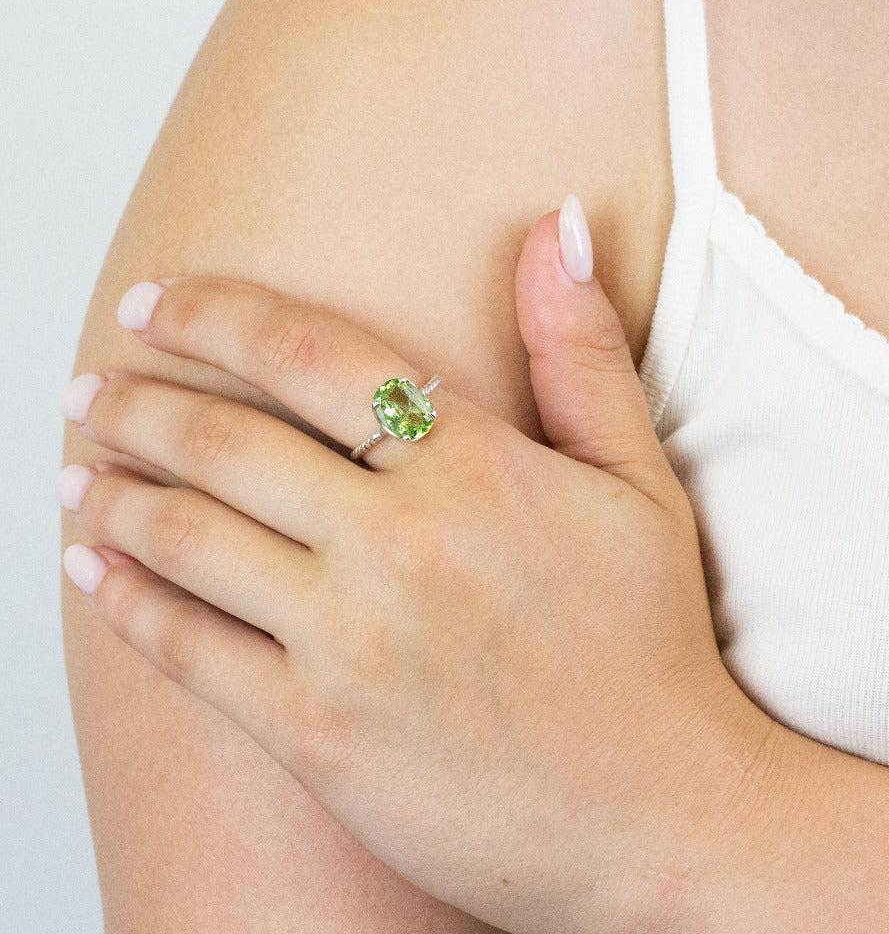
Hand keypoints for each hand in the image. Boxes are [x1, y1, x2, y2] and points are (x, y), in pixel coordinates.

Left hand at [58, 199, 772, 933]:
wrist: (658, 814)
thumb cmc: (649, 643)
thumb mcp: (639, 479)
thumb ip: (580, 349)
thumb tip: (552, 226)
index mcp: (474, 467)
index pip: (308, 352)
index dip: (213, 312)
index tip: (155, 301)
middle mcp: (400, 543)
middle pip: (224, 441)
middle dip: (137, 401)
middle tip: (93, 388)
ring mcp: (351, 642)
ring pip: (187, 538)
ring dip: (112, 492)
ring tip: (77, 470)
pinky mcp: (317, 735)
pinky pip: (189, 652)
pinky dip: (126, 602)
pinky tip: (95, 572)